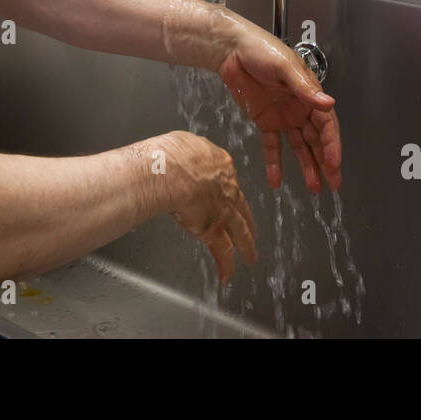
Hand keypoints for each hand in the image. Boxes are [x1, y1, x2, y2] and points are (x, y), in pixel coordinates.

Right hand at [156, 131, 256, 284]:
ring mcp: (223, 210)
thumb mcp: (184, 142)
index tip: (227, 196)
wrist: (168, 170)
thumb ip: (189, 151)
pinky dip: (225, 265)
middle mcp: (227, 187)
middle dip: (247, 221)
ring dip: (246, 246)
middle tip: (252, 230)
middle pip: (242, 207)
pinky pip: (223, 251)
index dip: (228, 190)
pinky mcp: (213, 229)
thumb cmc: (169, 154)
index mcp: (220, 163)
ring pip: (241, 231)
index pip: (228, 179)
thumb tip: (182, 152)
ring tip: (251, 257)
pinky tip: (226, 276)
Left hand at [216, 21, 340, 192]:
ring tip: (314, 187)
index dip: (332, 144)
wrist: (231, 50)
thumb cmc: (261, 49)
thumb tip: (327, 103)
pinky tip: (276, 180)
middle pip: (316, 139)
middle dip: (326, 161)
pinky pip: (272, 145)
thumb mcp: (285, 66)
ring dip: (306, 166)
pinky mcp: (265, 120)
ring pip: (298, 146)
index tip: (334, 163)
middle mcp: (299, 107)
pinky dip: (274, 163)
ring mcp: (283, 115)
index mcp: (309, 93)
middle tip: (333, 183)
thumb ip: (304, 88)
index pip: (326, 124)